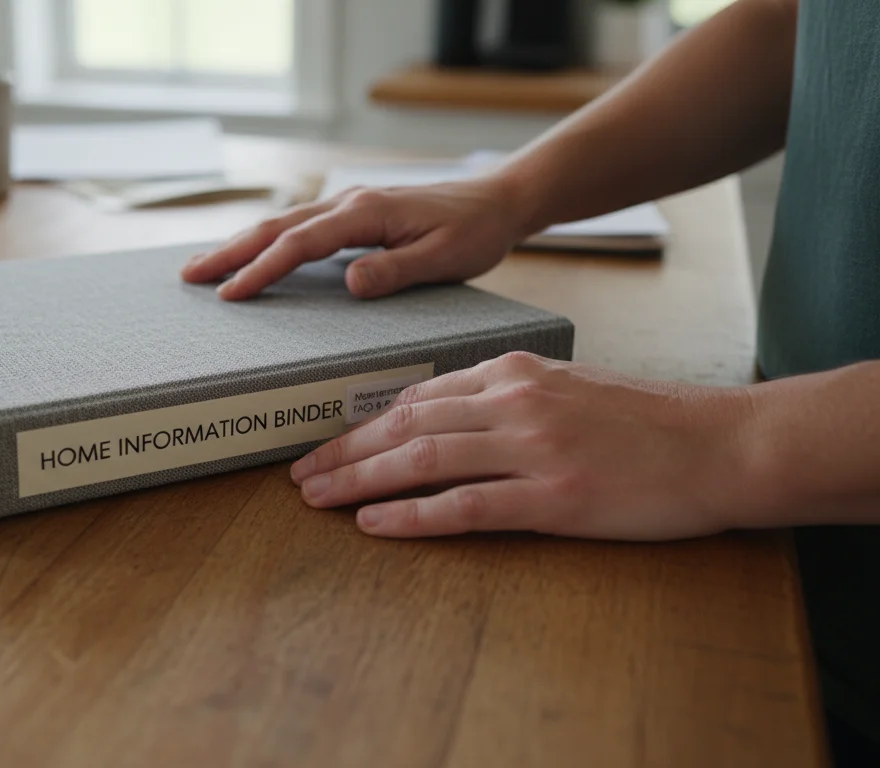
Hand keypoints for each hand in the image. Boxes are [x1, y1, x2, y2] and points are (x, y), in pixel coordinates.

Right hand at [181, 175, 528, 299]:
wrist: (498, 200)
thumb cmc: (476, 231)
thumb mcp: (446, 258)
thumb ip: (396, 270)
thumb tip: (348, 283)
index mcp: (367, 213)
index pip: (301, 244)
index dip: (262, 269)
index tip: (230, 293)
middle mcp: (349, 203)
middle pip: (276, 226)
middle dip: (230, 252)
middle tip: (189, 277)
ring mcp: (349, 206)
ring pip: (282, 224)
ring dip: (240, 244)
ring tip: (203, 267)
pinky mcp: (353, 215)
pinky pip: (299, 227)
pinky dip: (266, 241)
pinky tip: (250, 254)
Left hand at [289, 352, 757, 540]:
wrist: (723, 446)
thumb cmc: (647, 423)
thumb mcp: (568, 387)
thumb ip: (507, 396)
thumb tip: (443, 416)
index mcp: (516, 371)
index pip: (418, 396)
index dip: (364, 423)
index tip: (329, 443)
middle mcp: (515, 400)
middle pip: (406, 424)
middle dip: (344, 450)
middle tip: (299, 474)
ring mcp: (532, 447)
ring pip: (422, 459)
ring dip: (359, 480)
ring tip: (317, 499)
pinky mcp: (553, 495)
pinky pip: (465, 506)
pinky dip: (411, 515)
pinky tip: (374, 524)